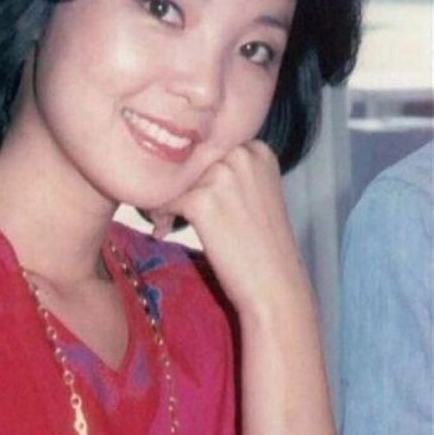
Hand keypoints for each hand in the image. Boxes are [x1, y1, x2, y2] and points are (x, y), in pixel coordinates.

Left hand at [150, 141, 311, 315]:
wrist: (276, 287)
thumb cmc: (262, 244)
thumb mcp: (254, 192)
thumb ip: (227, 169)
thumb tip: (179, 160)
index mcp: (256, 149)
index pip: (206, 147)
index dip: (192, 170)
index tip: (187, 192)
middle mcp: (241, 154)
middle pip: (188, 160)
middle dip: (175, 183)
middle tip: (169, 210)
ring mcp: (222, 175)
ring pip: (173, 178)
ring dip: (163, 200)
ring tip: (167, 222)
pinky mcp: (202, 200)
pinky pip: (163, 200)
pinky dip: (159, 215)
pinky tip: (164, 232)